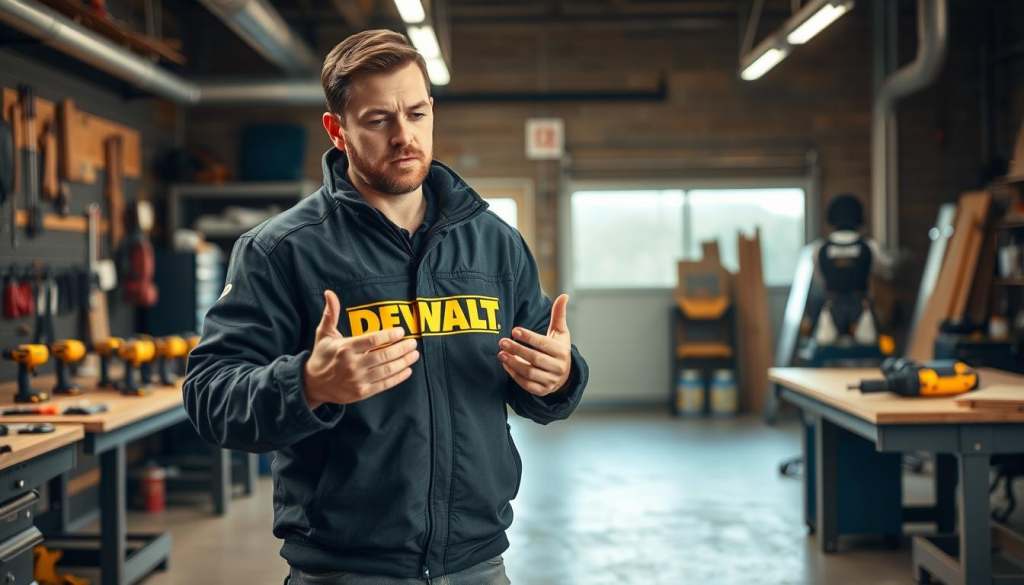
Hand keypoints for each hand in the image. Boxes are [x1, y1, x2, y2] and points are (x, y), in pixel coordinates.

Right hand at [302, 290, 419, 409]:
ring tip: (414, 354)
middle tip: (413, 343)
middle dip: (402, 349)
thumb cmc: (321, 356)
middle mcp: (352, 365)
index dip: (389, 336)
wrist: (313, 385)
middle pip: (384, 355)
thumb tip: (329, 292)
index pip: (372, 340)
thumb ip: (330, 314)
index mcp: (345, 348)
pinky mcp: (362, 392)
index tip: (401, 331)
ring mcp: (358, 380)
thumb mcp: (323, 334)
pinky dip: (398, 378)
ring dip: (404, 362)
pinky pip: (384, 384)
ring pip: (387, 370)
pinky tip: (407, 370)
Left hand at [498, 294, 571, 396]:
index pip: (544, 344)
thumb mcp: (560, 333)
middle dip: (517, 349)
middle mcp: (558, 367)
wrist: (565, 376)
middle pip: (535, 358)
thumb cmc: (558, 349)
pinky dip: (514, 375)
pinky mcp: (542, 390)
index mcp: (562, 352)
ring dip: (513, 363)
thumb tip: (564, 295)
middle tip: (502, 341)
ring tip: (500, 353)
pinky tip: (505, 364)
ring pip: (529, 372)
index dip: (529, 337)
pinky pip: (526, 384)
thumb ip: (559, 314)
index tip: (514, 330)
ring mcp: (550, 381)